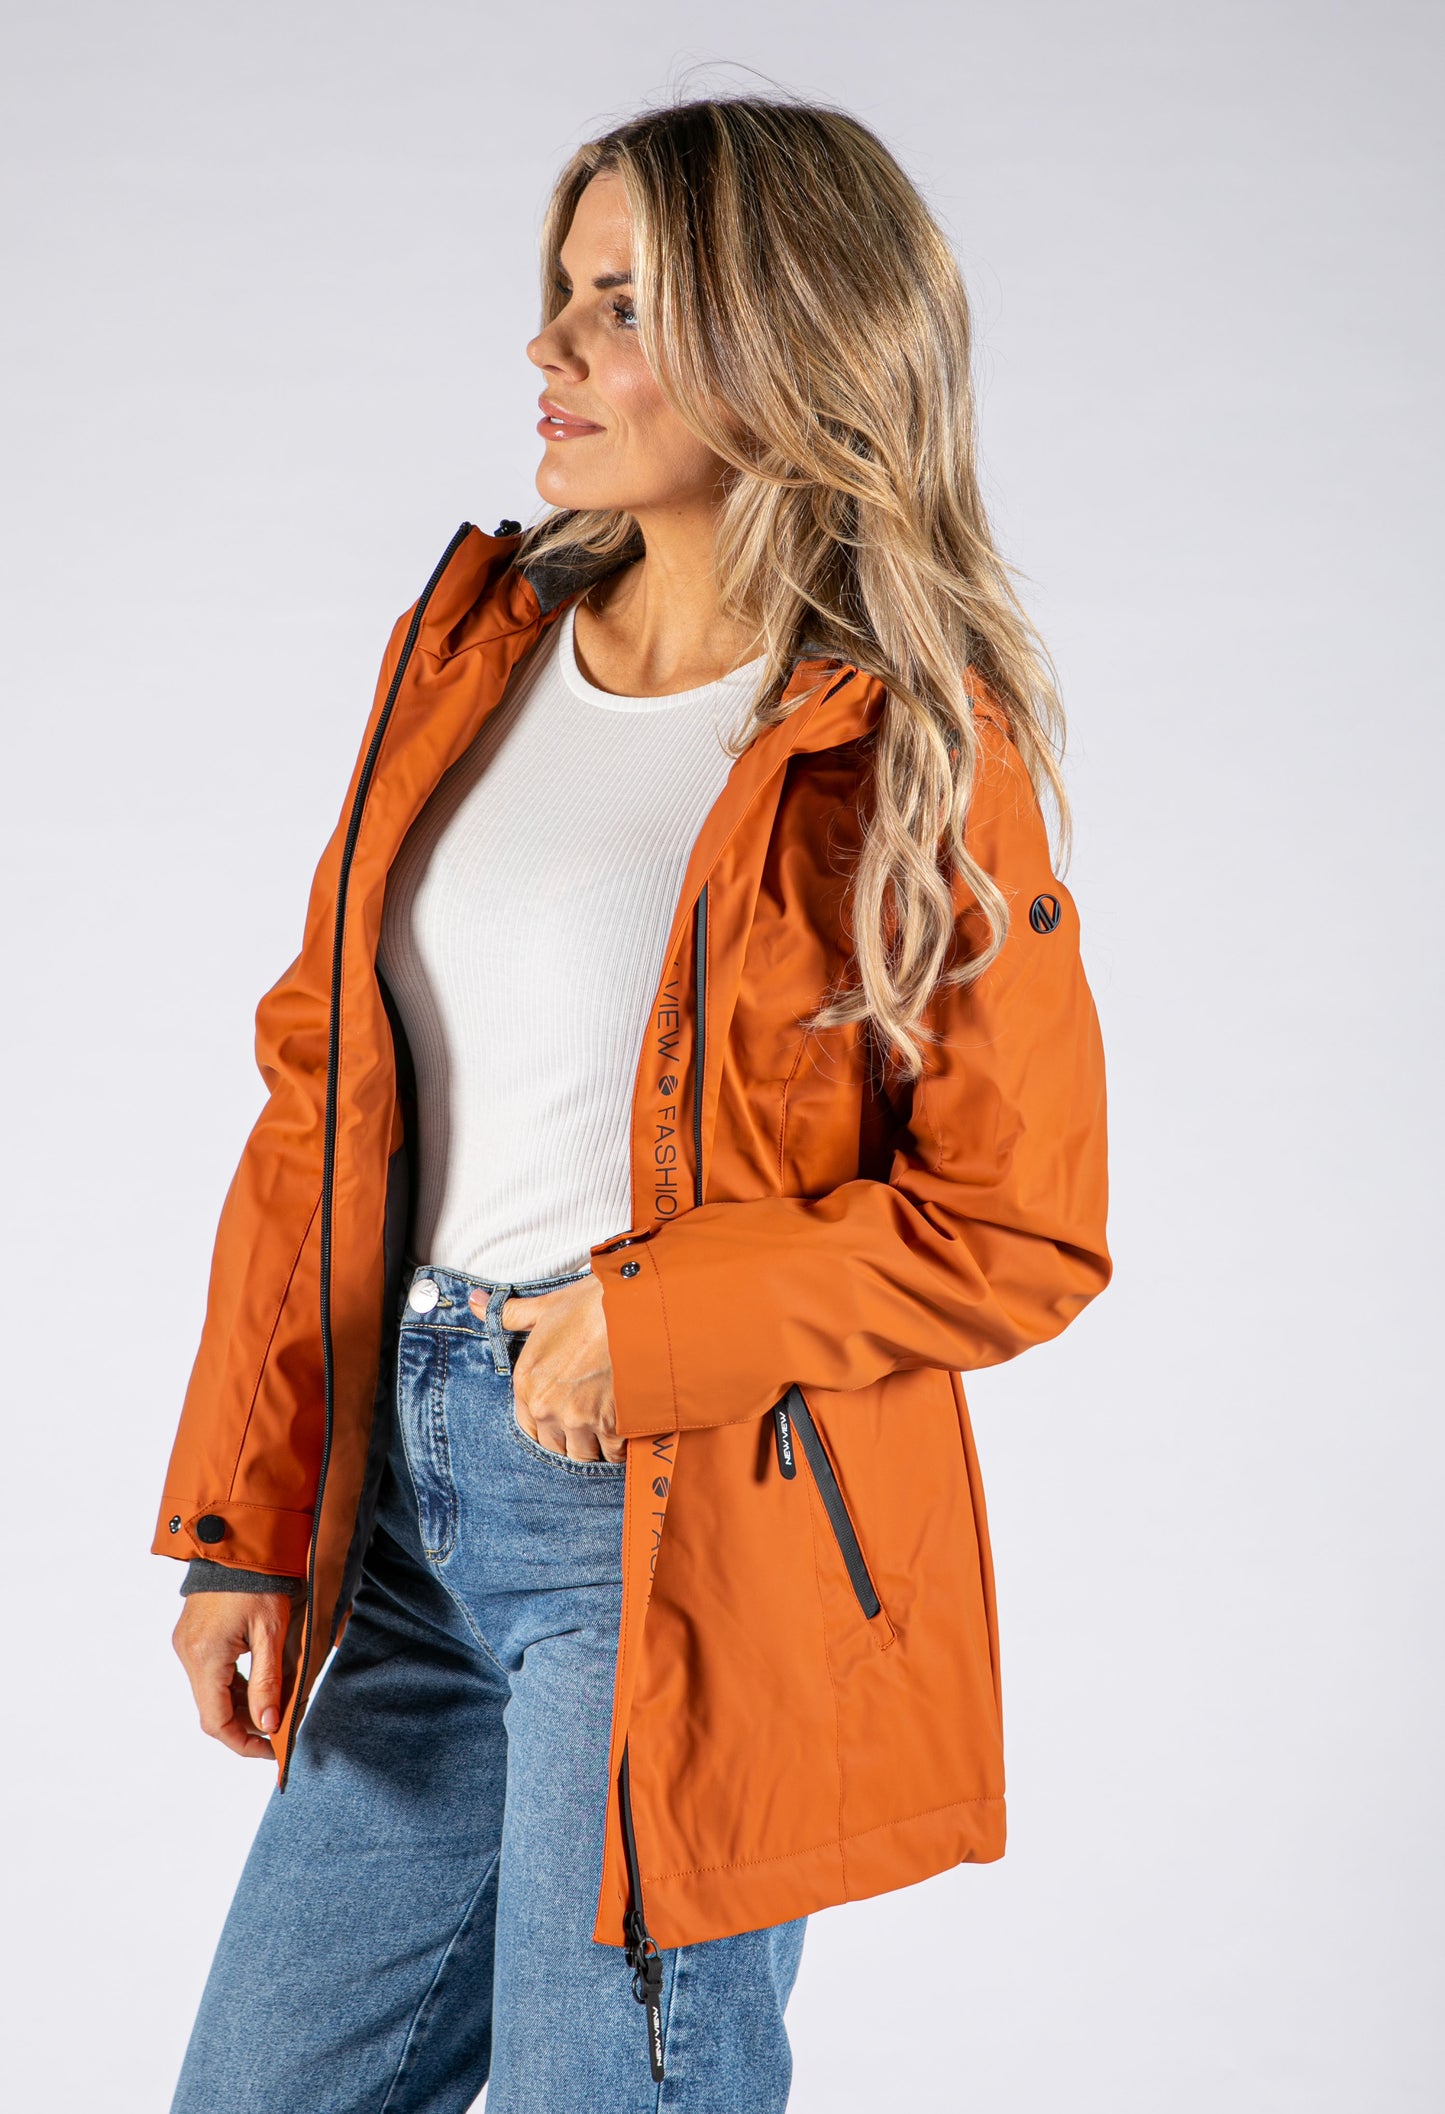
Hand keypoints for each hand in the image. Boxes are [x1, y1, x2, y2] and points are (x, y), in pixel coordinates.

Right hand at [172, 1591, 298, 1758]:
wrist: (236, 1542)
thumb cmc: (258, 1582)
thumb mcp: (271, 1632)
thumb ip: (268, 1681)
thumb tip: (268, 1725)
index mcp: (205, 1657)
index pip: (216, 1721)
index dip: (243, 1742)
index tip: (270, 1750)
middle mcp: (188, 1654)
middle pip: (213, 1709)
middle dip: (245, 1724)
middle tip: (278, 1729)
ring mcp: (187, 1645)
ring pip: (211, 1692)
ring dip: (239, 1705)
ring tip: (273, 1707)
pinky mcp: (191, 1636)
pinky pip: (210, 1673)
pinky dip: (232, 1685)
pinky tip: (257, 1684)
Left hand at [470, 1272, 622, 1462]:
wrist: (633, 1307)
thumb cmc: (589, 1305)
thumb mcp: (544, 1307)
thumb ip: (508, 1314)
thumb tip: (474, 1300)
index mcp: (526, 1383)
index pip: (529, 1429)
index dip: (548, 1426)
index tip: (565, 1419)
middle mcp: (547, 1407)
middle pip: (555, 1447)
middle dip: (571, 1440)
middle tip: (590, 1424)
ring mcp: (578, 1419)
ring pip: (582, 1455)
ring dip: (595, 1447)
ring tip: (608, 1430)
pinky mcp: (611, 1424)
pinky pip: (612, 1453)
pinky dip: (619, 1447)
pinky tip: (625, 1430)